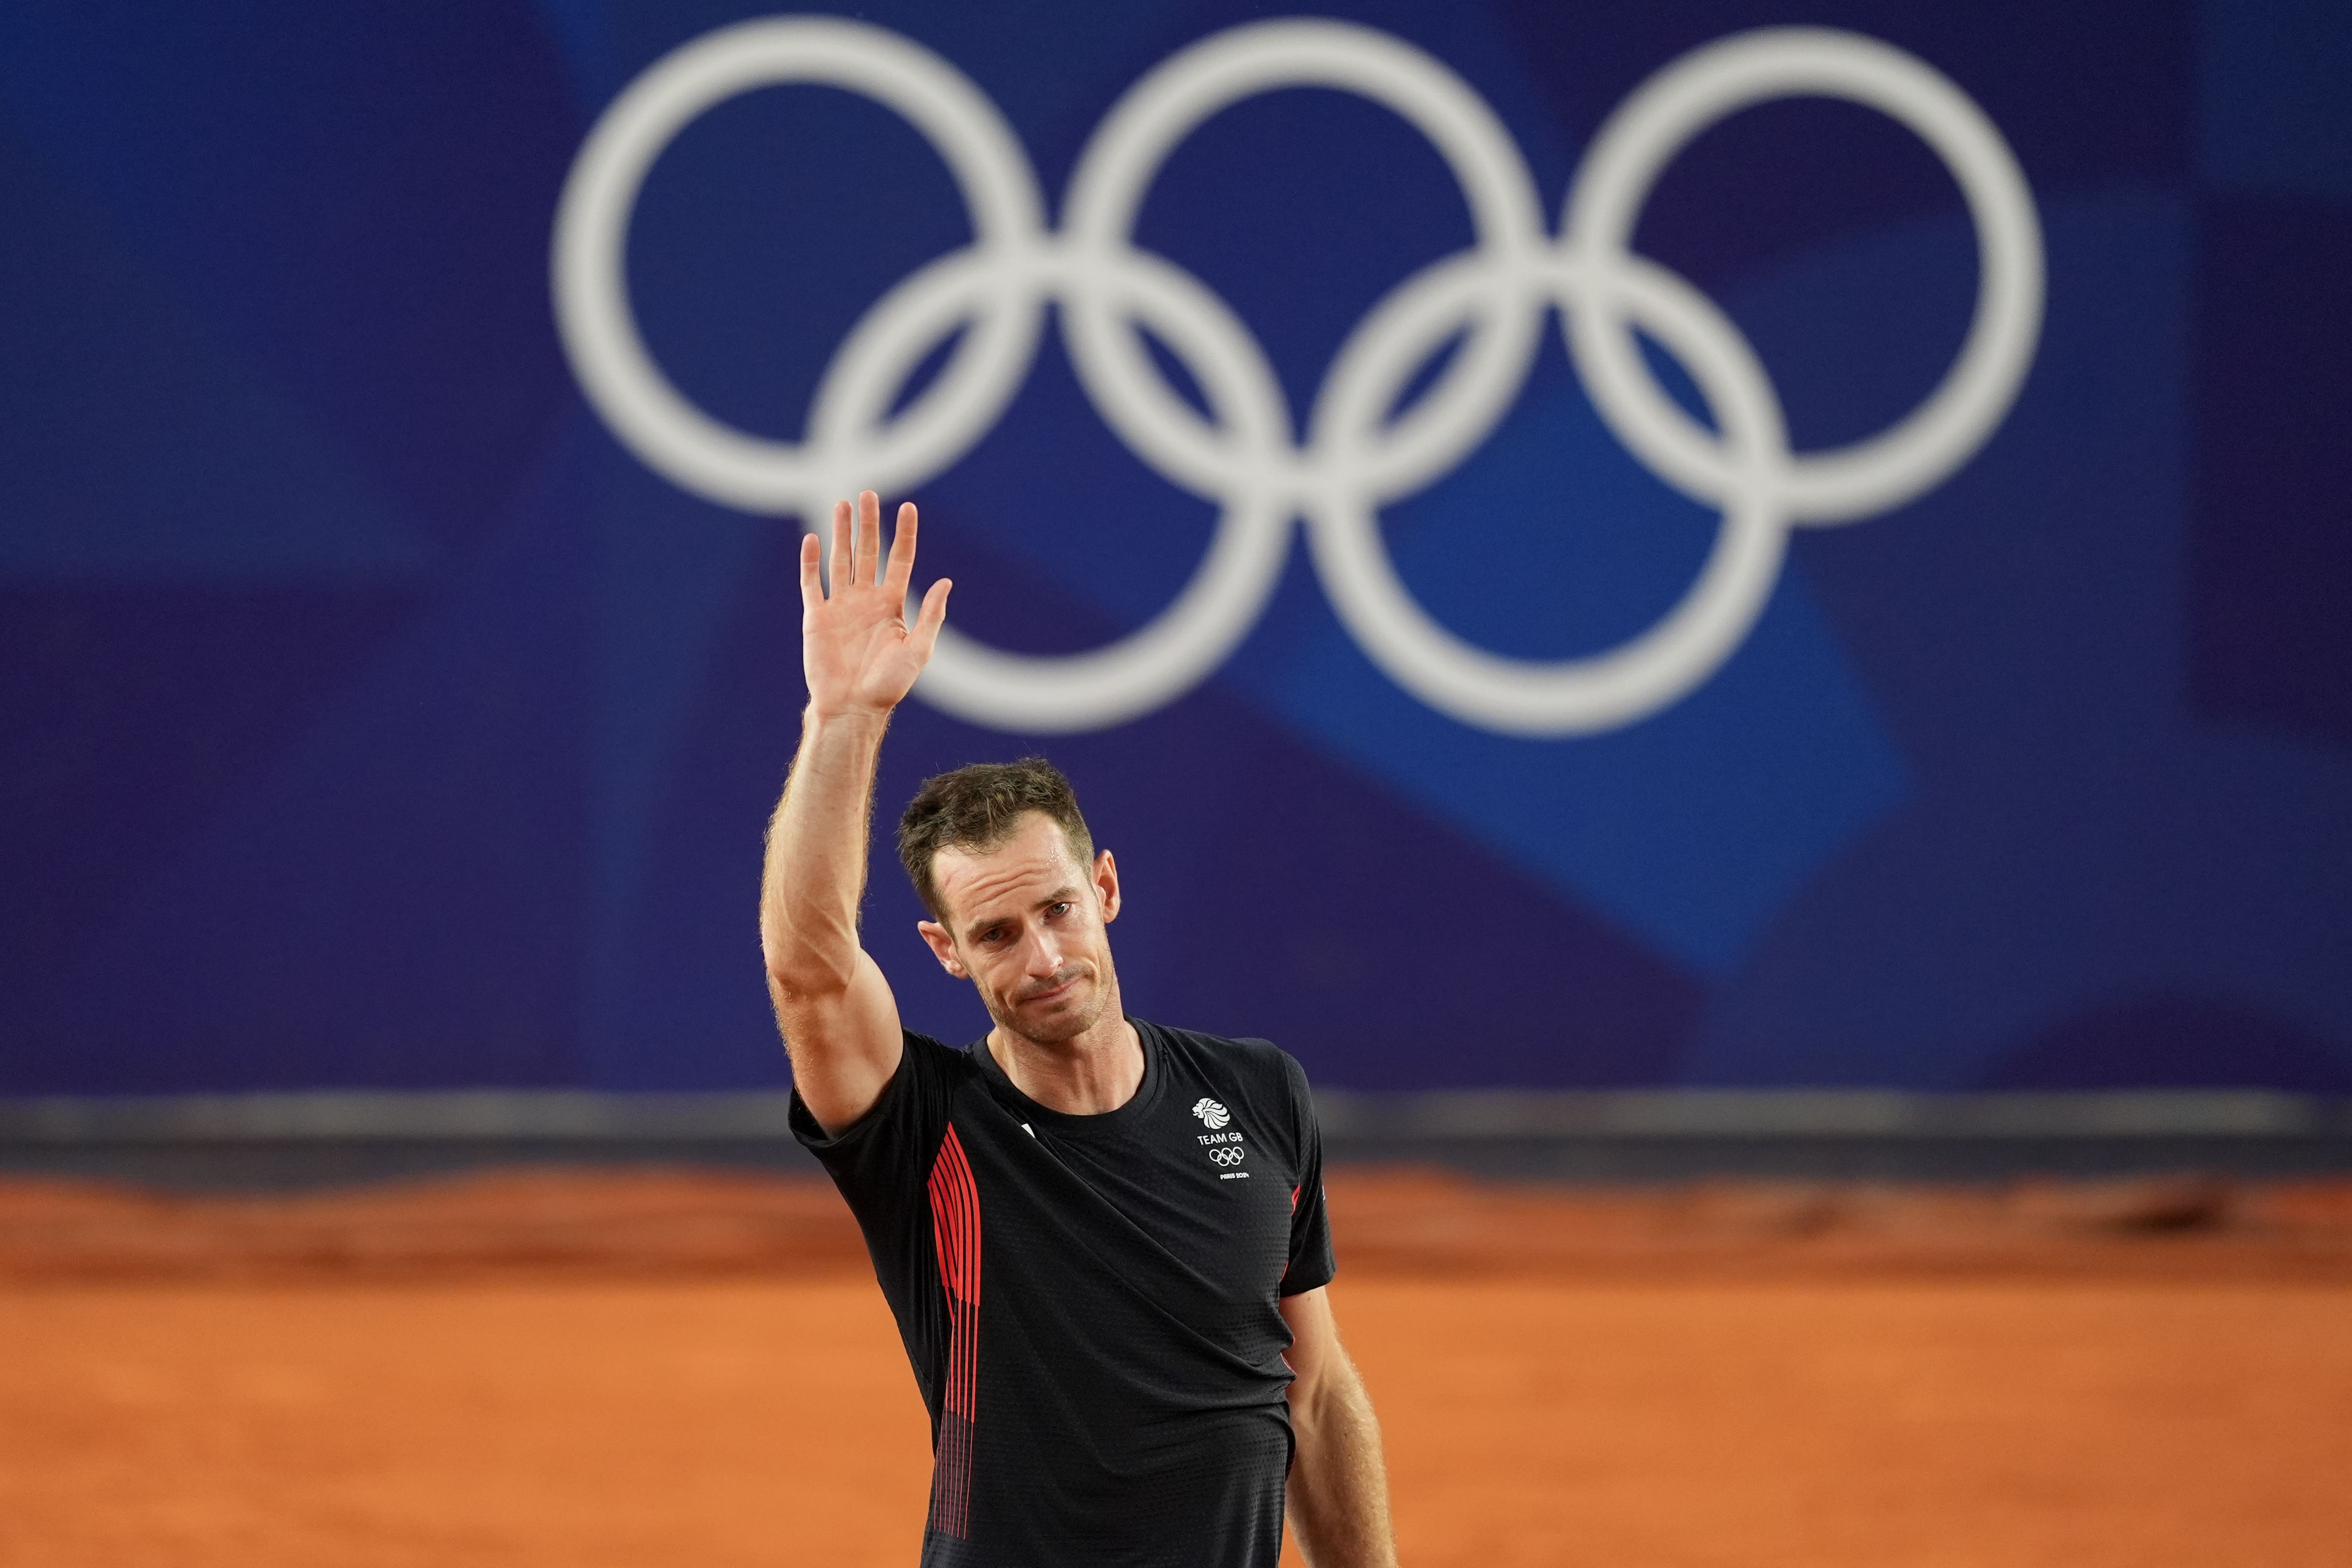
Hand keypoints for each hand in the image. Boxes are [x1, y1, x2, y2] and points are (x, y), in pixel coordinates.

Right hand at [800, 491, 951, 718]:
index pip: (899, 559)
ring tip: (843, 504)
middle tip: (869, 494)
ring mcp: (840, 606)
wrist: (853, 707)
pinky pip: (812, 583)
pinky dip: (810, 562)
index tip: (908, 507)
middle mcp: (866, 600)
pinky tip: (812, 538)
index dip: (904, 534)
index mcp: (891, 605)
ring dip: (842, 533)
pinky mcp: (817, 617)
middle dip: (869, 523)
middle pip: (868, 552)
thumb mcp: (919, 650)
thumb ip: (931, 615)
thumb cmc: (889, 685)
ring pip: (840, 560)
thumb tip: (945, 581)